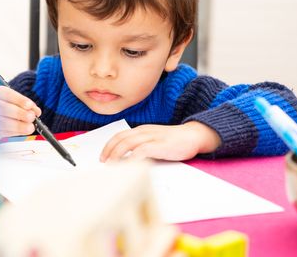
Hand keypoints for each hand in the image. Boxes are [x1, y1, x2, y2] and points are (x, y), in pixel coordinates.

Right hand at [0, 86, 41, 141]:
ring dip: (18, 126)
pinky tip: (21, 131)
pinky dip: (13, 133)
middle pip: (2, 108)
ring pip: (1, 123)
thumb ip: (25, 104)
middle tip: (31, 117)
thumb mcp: (13, 100)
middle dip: (19, 113)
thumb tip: (36, 111)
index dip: (19, 100)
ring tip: (30, 127)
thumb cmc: (4, 106)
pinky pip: (0, 133)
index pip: (6, 94)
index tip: (30, 105)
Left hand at [100, 121, 220, 161]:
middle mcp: (144, 132)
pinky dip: (132, 158)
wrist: (193, 136)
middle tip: (104, 162)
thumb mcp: (154, 141)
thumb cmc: (174, 141)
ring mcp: (152, 138)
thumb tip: (127, 159)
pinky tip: (128, 165)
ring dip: (117, 154)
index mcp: (141, 130)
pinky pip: (142, 150)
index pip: (120, 136)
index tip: (103, 156)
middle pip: (120, 139)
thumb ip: (142, 147)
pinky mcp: (160, 145)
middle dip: (109, 151)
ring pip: (127, 143)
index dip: (109, 146)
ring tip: (112, 165)